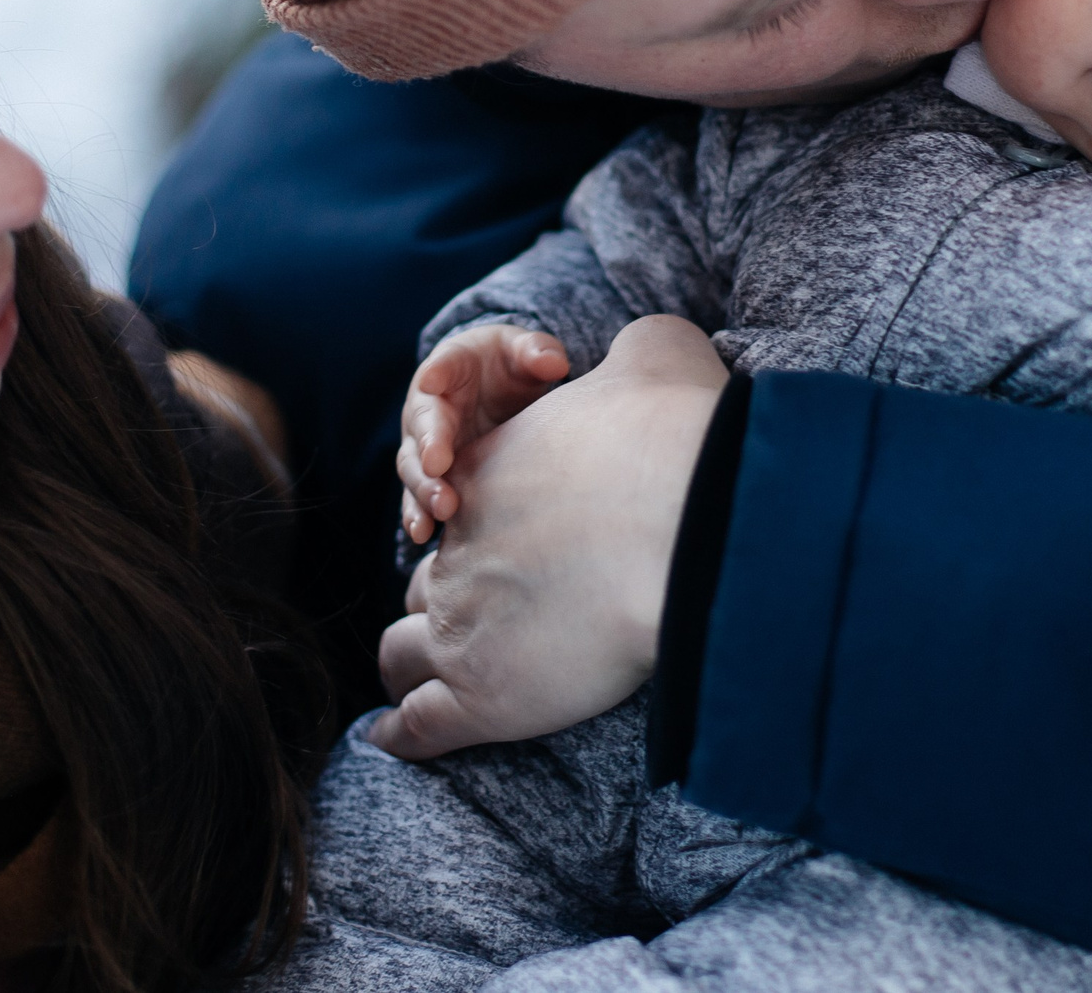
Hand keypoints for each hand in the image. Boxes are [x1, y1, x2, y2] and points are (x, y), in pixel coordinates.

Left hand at [372, 316, 726, 760]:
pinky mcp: (478, 697)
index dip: (476, 528)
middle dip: (444, 602)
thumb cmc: (678, 436)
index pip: (457, 507)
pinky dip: (403, 735)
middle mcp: (459, 547)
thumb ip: (642, 351)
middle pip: (424, 585)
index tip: (507, 547)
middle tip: (486, 622)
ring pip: (401, 657)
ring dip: (414, 670)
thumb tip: (645, 351)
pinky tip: (399, 740)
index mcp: (490, 469)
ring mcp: (459, 624)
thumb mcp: (660, 355)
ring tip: (426, 692)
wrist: (691, 516)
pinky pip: (414, 727)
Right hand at [395, 325, 570, 545]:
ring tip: (441, 509)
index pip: (439, 369)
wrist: (493, 391)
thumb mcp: (520, 349)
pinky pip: (418, 498)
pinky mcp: (433, 477)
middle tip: (437, 465)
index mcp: (446, 370)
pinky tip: (424, 535)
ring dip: (424, 490)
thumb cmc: (506, 365)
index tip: (432, 381)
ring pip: (415, 470)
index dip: (436, 374)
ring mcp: (425, 447)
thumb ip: (535, 351)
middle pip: (420, 429)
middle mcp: (426, 410)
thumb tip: (554, 364)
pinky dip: (418, 516)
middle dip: (428, 447)